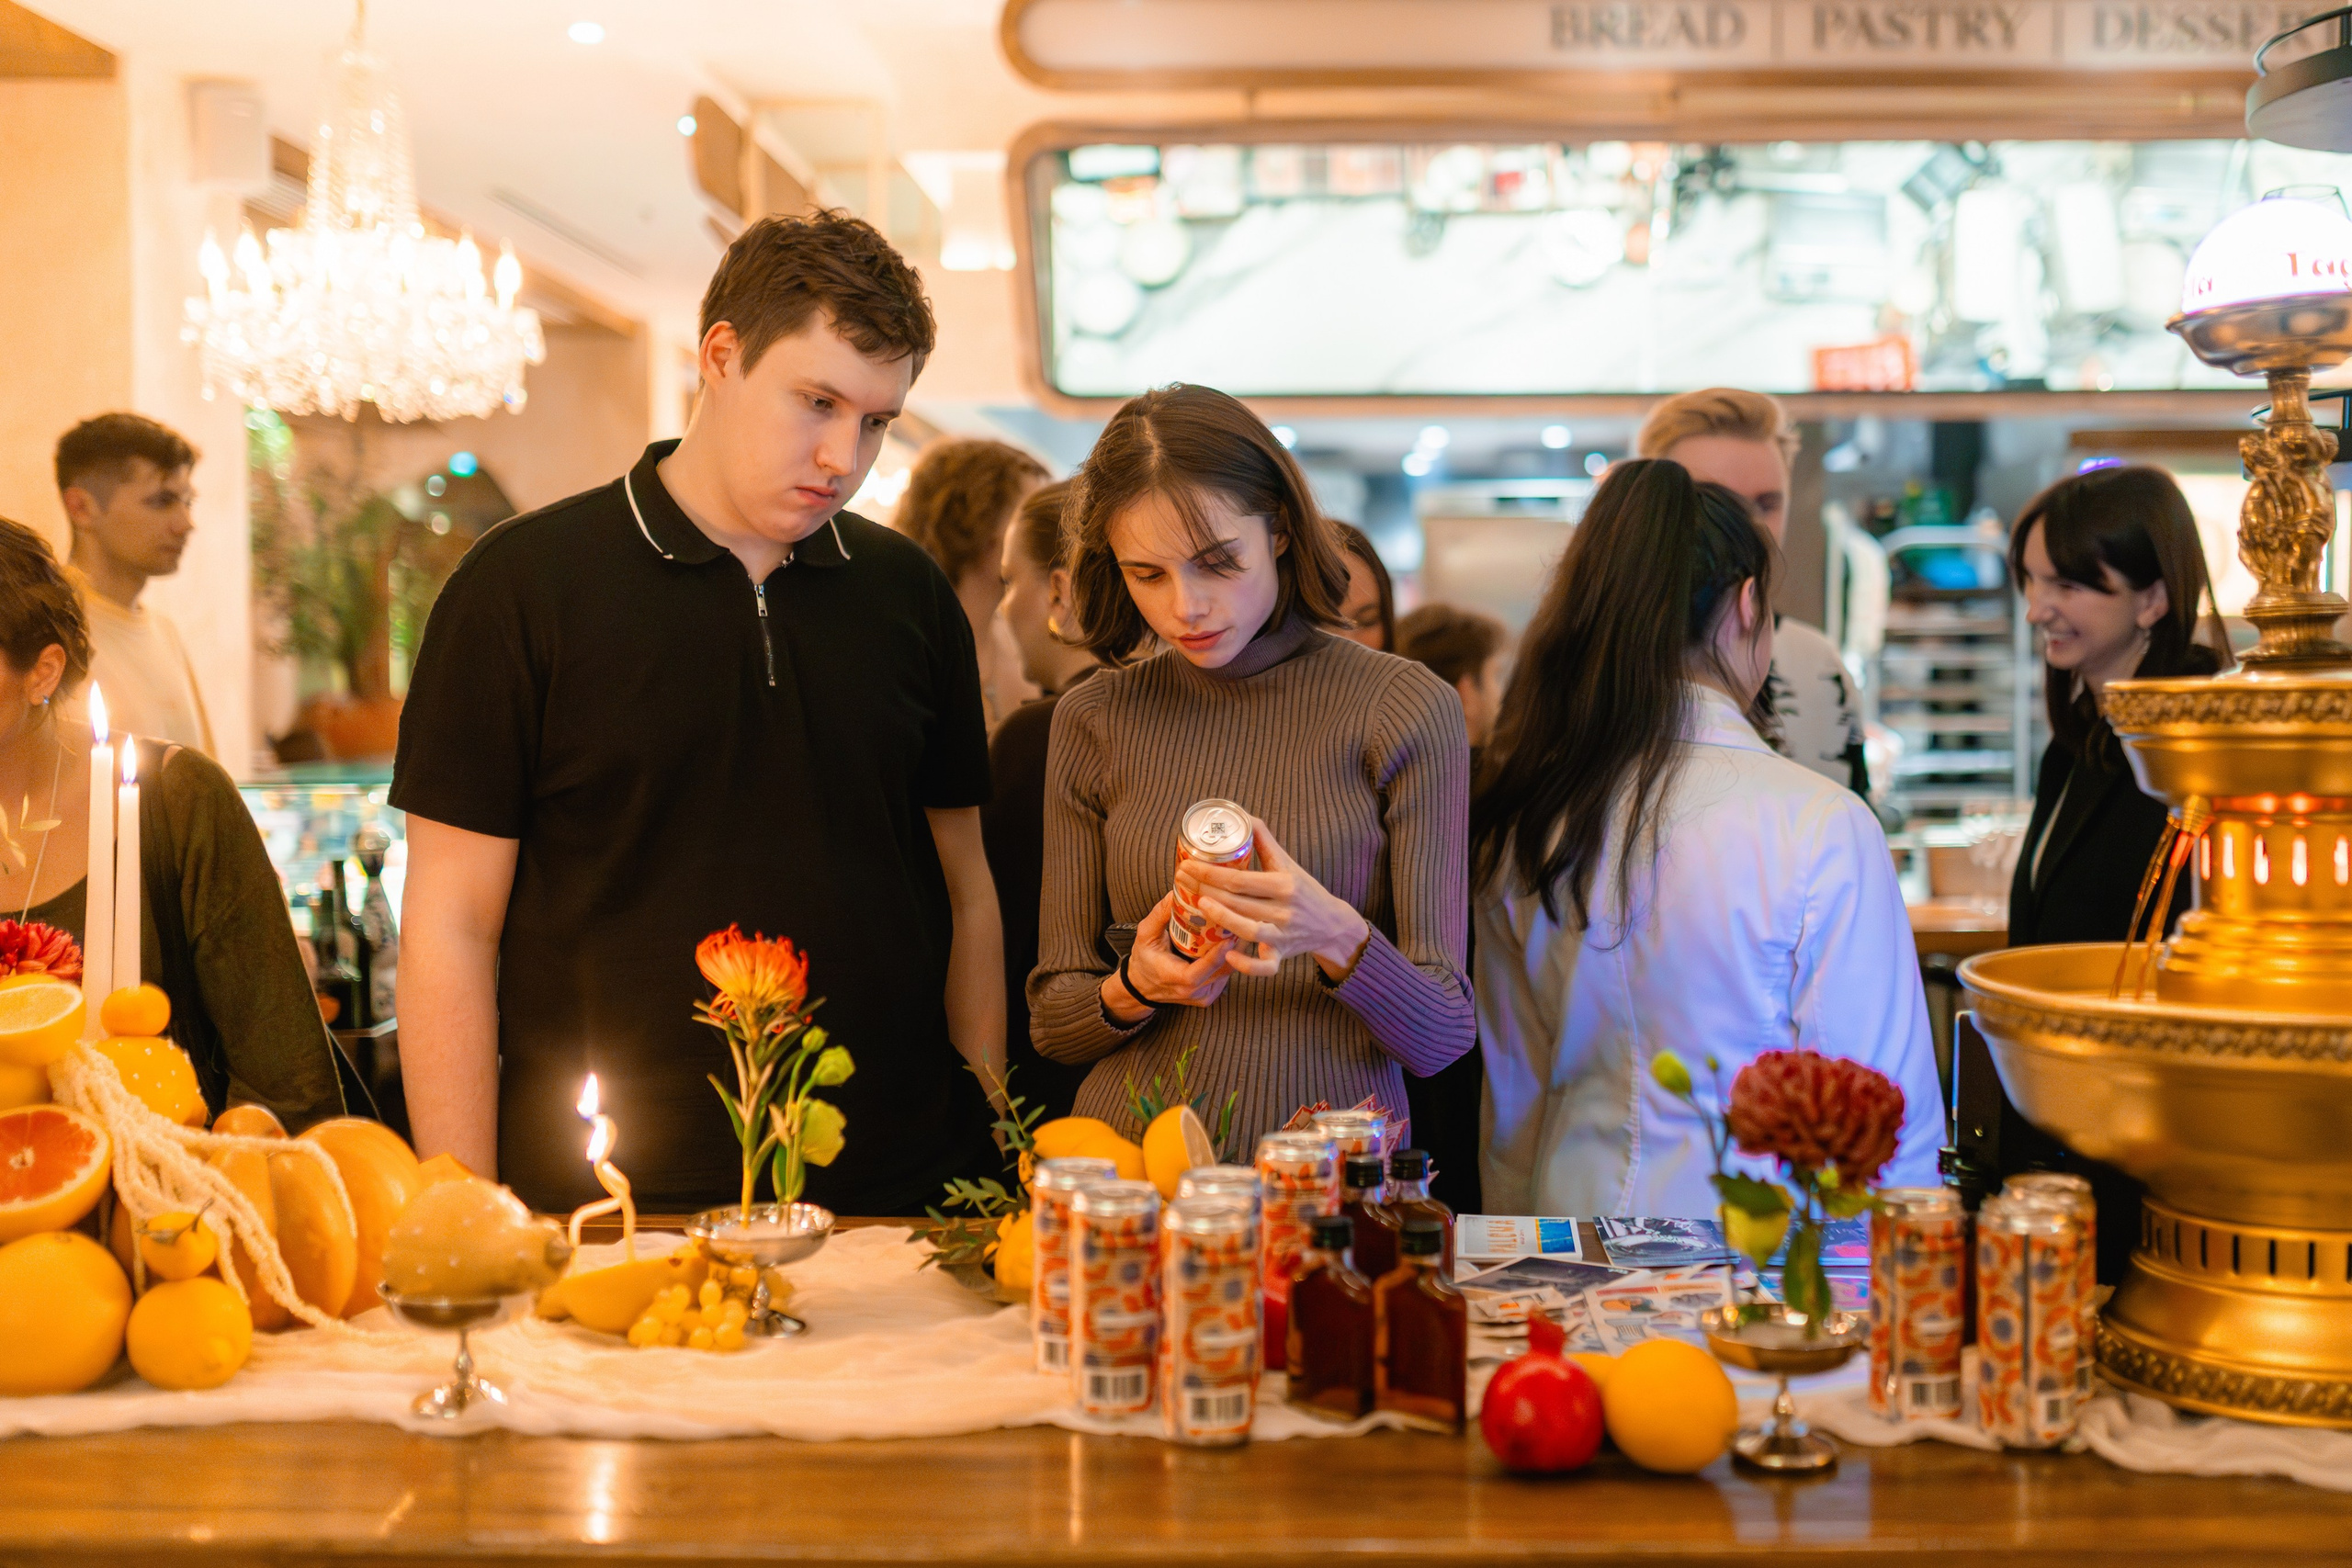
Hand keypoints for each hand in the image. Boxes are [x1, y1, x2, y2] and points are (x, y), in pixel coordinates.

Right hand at [1099, 892, 1235, 1023]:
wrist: (1142, 987)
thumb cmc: (1144, 959)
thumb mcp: (1146, 934)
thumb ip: (1159, 915)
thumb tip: (1175, 893)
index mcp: (1174, 978)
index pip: (1200, 972)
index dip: (1216, 956)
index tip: (1230, 937)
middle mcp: (1191, 992)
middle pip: (1221, 971)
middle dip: (1234, 948)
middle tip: (1243, 923)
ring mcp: (1202, 996)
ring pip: (1227, 974)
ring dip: (1236, 952)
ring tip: (1243, 928)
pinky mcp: (1209, 996)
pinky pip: (1224, 978)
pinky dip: (1231, 959)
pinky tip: (1235, 942)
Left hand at [1174, 815, 1370, 982]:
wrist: (1332, 924)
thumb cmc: (1304, 890)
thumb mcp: (1288, 864)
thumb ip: (1265, 841)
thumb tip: (1243, 816)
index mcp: (1284, 884)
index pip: (1240, 878)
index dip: (1210, 872)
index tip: (1187, 864)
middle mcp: (1284, 910)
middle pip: (1238, 901)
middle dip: (1205, 890)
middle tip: (1181, 879)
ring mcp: (1282, 935)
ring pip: (1248, 930)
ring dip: (1221, 918)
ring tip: (1198, 904)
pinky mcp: (1282, 955)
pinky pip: (1265, 967)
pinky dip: (1248, 965)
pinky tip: (1228, 955)